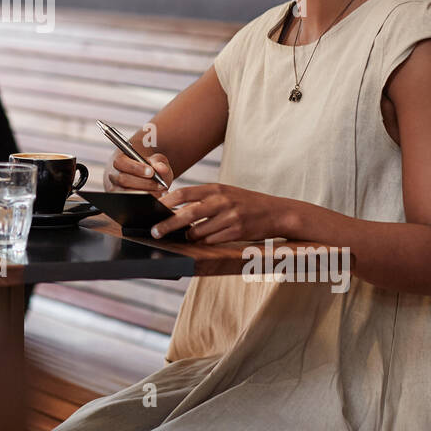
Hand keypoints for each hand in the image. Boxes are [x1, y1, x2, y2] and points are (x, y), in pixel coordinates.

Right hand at [105, 150, 173, 196]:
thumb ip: (159, 162)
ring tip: (160, 192)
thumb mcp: (156, 160)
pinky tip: (157, 198)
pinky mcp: (121, 200)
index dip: (136, 168)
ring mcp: (115, 189)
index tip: (151, 172)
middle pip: (123, 179)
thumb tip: (162, 168)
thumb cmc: (149, 166)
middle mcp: (113, 174)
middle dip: (143, 183)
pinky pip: (130, 203)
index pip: (121, 162)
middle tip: (160, 185)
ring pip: (125, 193)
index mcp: (119, 159)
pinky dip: (144, 201)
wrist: (146, 177)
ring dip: (145, 193)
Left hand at [154, 183, 287, 242]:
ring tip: (188, 235)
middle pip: (186, 214)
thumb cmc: (246, 202)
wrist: (277, 212)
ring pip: (198, 231)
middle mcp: (222, 201)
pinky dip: (205, 242)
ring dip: (189, 236)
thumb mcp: (226, 193)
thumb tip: (175, 208)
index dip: (166, 202)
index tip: (153, 210)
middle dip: (167, 224)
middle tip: (155, 231)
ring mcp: (230, 217)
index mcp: (216, 188)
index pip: (184, 193)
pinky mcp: (237, 232)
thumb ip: (204, 198)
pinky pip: (211, 241)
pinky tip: (207, 239)